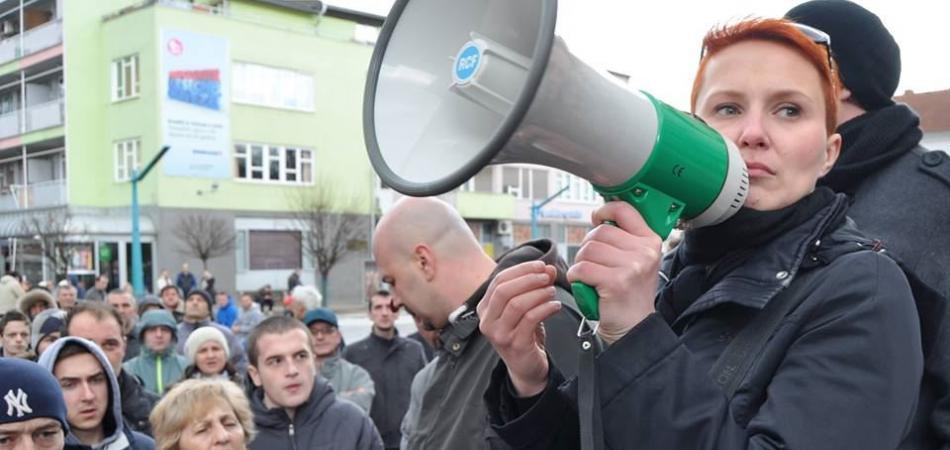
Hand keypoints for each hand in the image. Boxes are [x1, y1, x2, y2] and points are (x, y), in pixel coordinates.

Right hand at [478, 261, 560, 396]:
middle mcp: (487, 321)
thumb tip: (549, 268)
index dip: (521, 270)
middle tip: (547, 276)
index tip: (541, 265)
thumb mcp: (526, 307)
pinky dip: (545, 308)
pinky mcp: (514, 344)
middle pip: (504, 290)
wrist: (526, 367)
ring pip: (516, 304)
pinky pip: (530, 319)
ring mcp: (499, 334)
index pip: (498, 280)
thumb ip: (535, 286)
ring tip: (552, 291)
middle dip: (528, 279)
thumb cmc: (524, 334)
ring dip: (538, 293)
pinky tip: (556, 306)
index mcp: (485, 308)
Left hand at [568, 201, 660, 343]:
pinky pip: (582, 268)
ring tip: (592, 276)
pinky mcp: (617, 281)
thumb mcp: (636, 260)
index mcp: (650, 241)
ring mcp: (632, 266)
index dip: (604, 210)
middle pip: (600, 231)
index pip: (624, 210)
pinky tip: (586, 285)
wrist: (633, 327)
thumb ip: (623, 238)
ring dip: (581, 263)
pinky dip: (577, 277)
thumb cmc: (629, 293)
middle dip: (588, 247)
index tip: (597, 218)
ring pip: (588, 249)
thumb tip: (600, 217)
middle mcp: (645, 251)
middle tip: (594, 264)